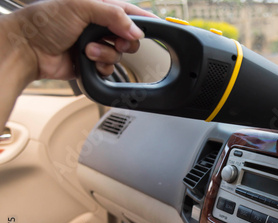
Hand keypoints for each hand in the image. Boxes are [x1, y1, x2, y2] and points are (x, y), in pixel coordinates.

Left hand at [8, 0, 157, 79]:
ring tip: (88, 50)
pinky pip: (110, 68)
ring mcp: (96, 44)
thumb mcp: (80, 7)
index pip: (129, 11)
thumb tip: (136, 30)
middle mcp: (99, 26)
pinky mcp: (92, 62)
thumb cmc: (44, 22)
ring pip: (119, 54)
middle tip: (114, 40)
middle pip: (129, 36)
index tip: (157, 26)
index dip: (144, 19)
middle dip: (123, 41)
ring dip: (106, 54)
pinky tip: (89, 61)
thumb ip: (113, 15)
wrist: (27, 49)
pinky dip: (102, 66)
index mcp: (98, 7)